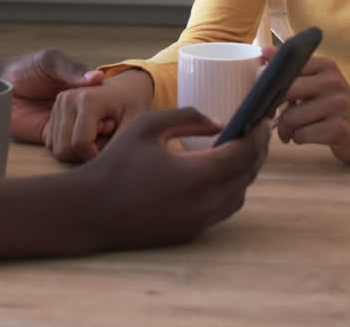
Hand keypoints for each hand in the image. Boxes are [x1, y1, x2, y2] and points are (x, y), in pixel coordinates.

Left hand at [0, 49, 102, 143]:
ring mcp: (63, 123)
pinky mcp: (48, 135)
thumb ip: (72, 71)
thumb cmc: (26, 67)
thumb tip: (98, 78)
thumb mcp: (51, 62)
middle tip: (105, 128)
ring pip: (82, 138)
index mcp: (81, 88)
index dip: (110, 112)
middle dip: (103, 129)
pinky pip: (62, 146)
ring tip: (91, 138)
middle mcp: (76, 108)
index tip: (112, 116)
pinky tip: (75, 146)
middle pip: (97, 123)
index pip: (104, 103)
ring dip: (88, 140)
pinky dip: (69, 148)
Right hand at [45, 70, 153, 162]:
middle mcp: (67, 99)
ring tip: (96, 134)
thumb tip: (102, 164)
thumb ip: (119, 144)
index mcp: (87, 100)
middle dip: (84, 153)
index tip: (110, 148)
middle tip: (103, 138)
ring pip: (57, 148)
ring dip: (76, 150)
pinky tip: (85, 134)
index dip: (95, 156)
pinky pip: (53, 143)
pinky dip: (68, 145)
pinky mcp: (53, 111)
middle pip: (64, 149)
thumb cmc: (132, 106)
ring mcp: (58, 104)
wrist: (124, 88)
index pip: (81, 145)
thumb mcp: (134, 123)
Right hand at [74, 108, 269, 250]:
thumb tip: (219, 122)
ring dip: (243, 172)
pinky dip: (227, 190)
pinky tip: (214, 175)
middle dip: (255, 150)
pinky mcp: (190, 233)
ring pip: (238, 195)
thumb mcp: (148, 127)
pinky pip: (221, 210)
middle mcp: (205, 203)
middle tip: (253, 130)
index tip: (260, 117)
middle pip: (248, 174)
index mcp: (198, 174)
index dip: (258, 133)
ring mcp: (199, 222)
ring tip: (235, 151)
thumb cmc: (115, 164)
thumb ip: (187, 117)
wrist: (89, 210)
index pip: (246, 152)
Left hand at [265, 48, 349, 164]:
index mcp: (326, 65)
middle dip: (273, 107)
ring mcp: (338, 106)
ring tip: (290, 129)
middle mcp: (334, 82)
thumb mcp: (314, 79)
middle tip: (273, 115)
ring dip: (285, 128)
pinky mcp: (338, 129)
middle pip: (286, 91)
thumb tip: (264, 50)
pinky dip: (296, 138)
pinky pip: (301, 135)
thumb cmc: (329, 101)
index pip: (287, 68)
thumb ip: (290, 65)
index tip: (266, 93)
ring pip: (291, 118)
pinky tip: (303, 136)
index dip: (269, 83)